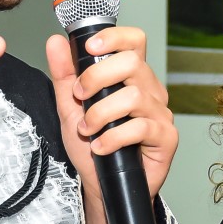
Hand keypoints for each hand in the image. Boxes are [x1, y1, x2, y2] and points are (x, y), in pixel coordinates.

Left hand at [43, 26, 176, 197]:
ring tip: (87, 129)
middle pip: (132, 63)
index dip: (114, 37)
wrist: (102, 186)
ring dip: (100, 114)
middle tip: (79, 97)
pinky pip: (140, 127)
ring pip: (133, 97)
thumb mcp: (70, 107)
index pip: (134, 41)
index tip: (89, 48)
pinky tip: (100, 147)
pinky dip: (113, 137)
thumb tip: (55, 42)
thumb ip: (64, 74)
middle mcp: (150, 90)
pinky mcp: (166, 137)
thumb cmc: (92, 146)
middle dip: (96, 77)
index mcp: (131, 77)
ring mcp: (160, 113)